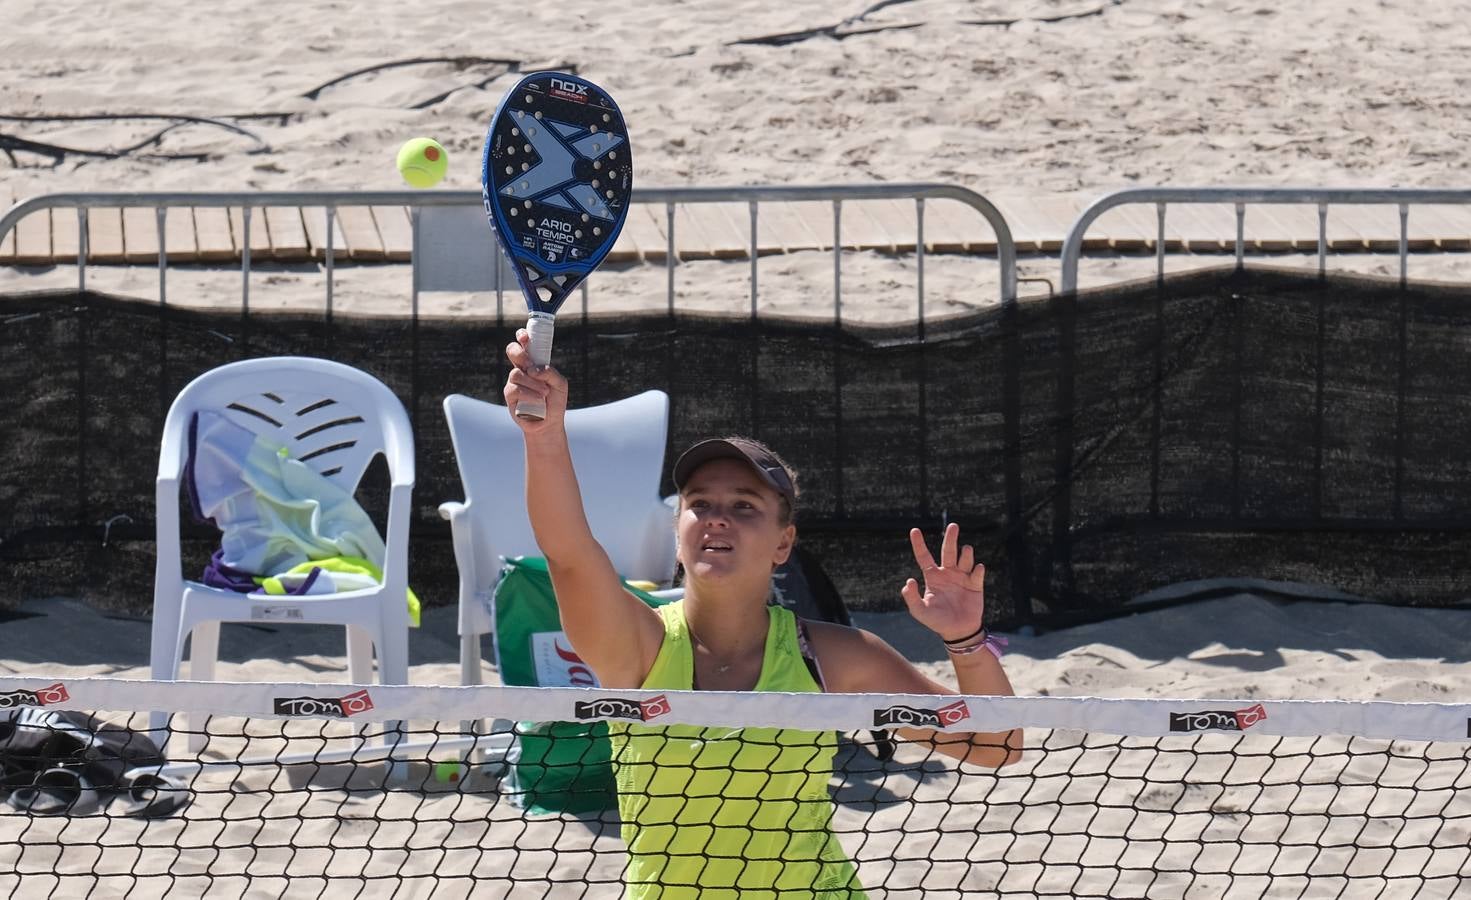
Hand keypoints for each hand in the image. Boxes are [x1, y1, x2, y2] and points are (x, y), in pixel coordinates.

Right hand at [503, 329, 567, 430]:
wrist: (549, 423)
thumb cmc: (555, 401)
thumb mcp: (560, 384)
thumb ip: (550, 372)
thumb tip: (534, 369)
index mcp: (534, 362)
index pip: (525, 344)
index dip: (522, 336)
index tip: (525, 336)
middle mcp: (522, 369)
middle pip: (512, 351)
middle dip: (520, 354)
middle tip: (529, 364)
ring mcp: (514, 381)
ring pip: (516, 373)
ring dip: (533, 383)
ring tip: (544, 393)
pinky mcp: (510, 395)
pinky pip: (515, 389)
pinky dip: (529, 394)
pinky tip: (538, 400)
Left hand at [901, 523, 985, 642]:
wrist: (958, 631)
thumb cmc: (937, 621)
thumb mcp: (920, 612)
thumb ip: (911, 598)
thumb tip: (909, 581)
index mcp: (933, 577)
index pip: (924, 556)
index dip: (919, 544)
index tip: (914, 530)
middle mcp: (948, 573)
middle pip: (948, 551)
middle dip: (951, 538)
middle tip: (953, 526)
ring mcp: (962, 578)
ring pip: (964, 559)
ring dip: (965, 553)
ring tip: (965, 550)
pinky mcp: (975, 585)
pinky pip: (977, 573)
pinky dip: (977, 570)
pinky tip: (976, 570)